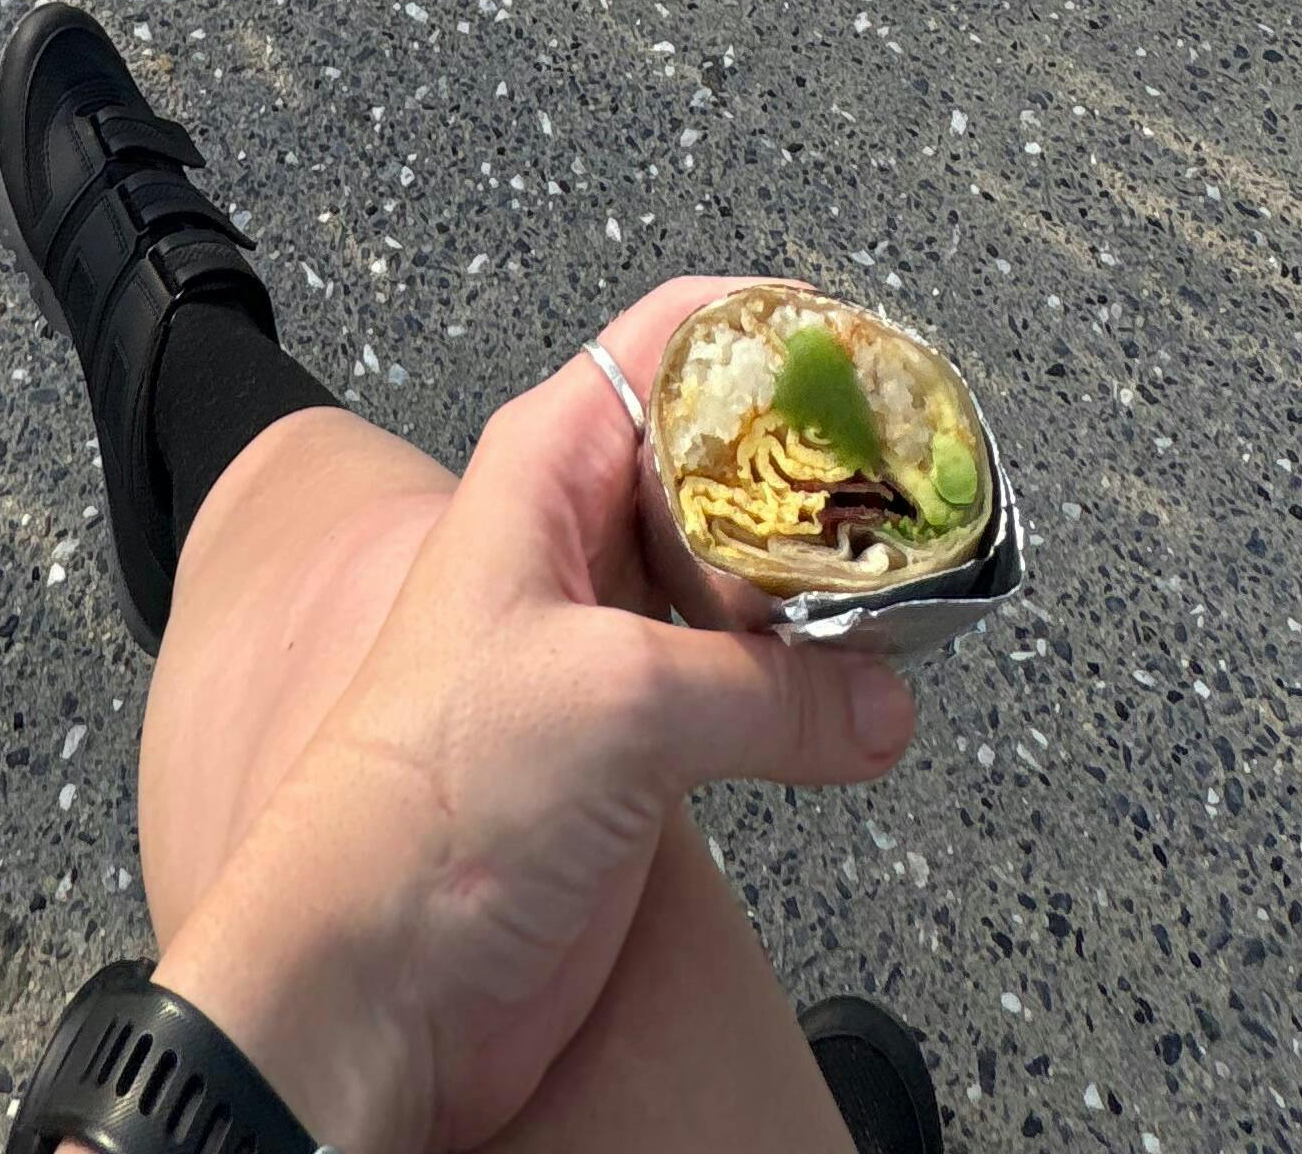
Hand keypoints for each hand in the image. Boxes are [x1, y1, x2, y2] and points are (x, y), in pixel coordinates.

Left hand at [151, 277, 916, 1153]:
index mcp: (549, 465)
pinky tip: (873, 702)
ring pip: (741, 574)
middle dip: (822, 476)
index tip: (871, 356)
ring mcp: (611, 638)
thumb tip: (886, 700)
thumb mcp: (624, 701)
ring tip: (919, 597)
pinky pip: (746, 684)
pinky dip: (810, 688)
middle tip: (922, 497)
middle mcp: (580, 534)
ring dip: (824, 591)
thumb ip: (771, 692)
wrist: (378, 971)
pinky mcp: (637, 741)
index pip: (671, 339)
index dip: (770, 330)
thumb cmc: (443, 791)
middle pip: (723, 459)